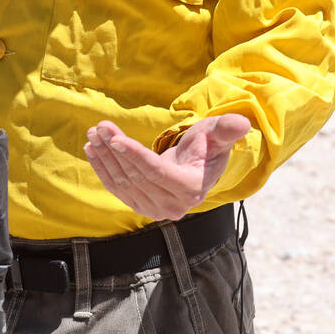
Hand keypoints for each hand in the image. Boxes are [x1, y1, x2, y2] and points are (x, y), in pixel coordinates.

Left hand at [84, 114, 250, 220]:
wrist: (196, 168)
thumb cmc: (206, 147)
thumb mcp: (216, 135)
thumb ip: (226, 129)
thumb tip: (242, 123)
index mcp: (191, 188)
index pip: (156, 172)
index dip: (134, 155)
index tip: (114, 138)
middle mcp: (173, 206)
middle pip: (136, 175)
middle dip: (114, 150)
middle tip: (100, 126)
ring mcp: (155, 210)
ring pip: (123, 182)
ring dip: (104, 157)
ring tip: (94, 133)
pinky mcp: (141, 207)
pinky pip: (117, 189)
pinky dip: (102, 169)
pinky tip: (92, 149)